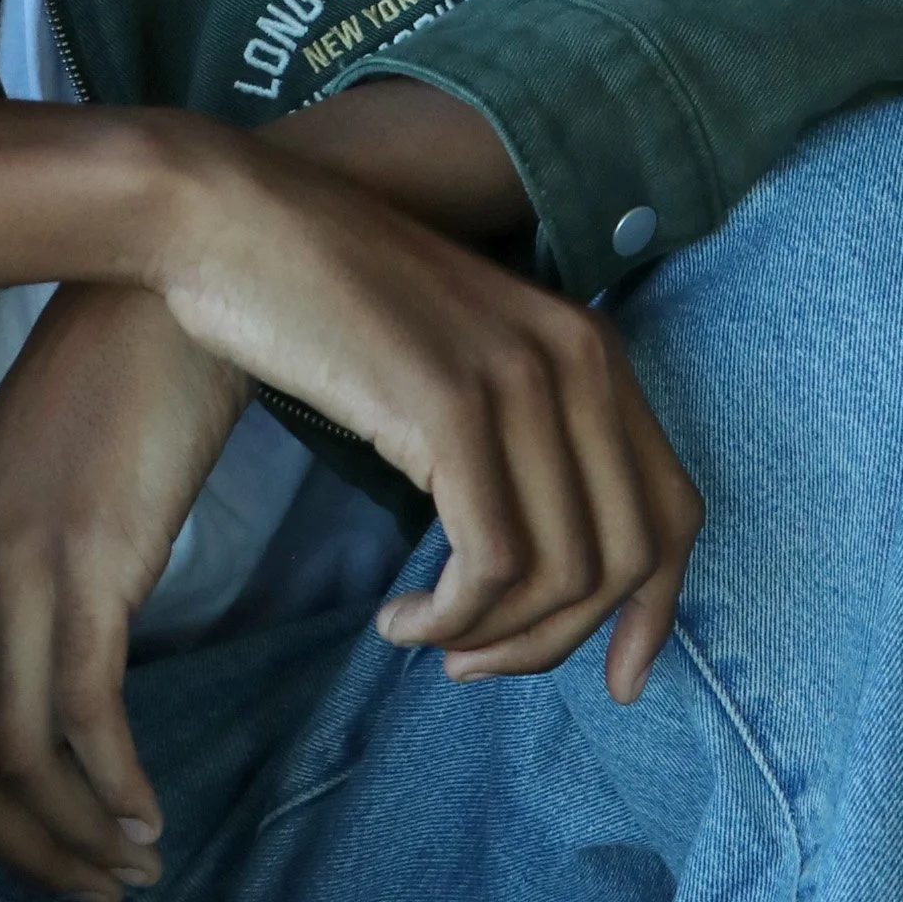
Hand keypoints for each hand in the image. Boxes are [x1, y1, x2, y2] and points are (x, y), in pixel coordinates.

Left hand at [0, 284, 248, 901]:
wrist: (156, 306)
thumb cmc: (104, 413)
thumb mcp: (28, 513)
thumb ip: (11, 603)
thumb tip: (38, 724)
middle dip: (23, 854)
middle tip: (89, 899)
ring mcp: (12, 570)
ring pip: (19, 753)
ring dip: (78, 832)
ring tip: (133, 866)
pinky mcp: (86, 566)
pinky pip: (85, 713)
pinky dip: (115, 784)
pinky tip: (150, 813)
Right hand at [151, 131, 700, 697]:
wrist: (228, 217)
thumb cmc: (319, 292)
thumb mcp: (454, 351)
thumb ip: (517, 425)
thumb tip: (542, 560)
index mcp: (587, 345)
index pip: (674, 509)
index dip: (656, 612)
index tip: (616, 683)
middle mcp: (574, 357)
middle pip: (628, 558)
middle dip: (557, 641)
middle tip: (475, 664)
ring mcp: (514, 379)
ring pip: (561, 574)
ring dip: (495, 639)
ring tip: (429, 640)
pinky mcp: (448, 408)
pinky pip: (492, 562)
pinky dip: (452, 618)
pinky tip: (400, 620)